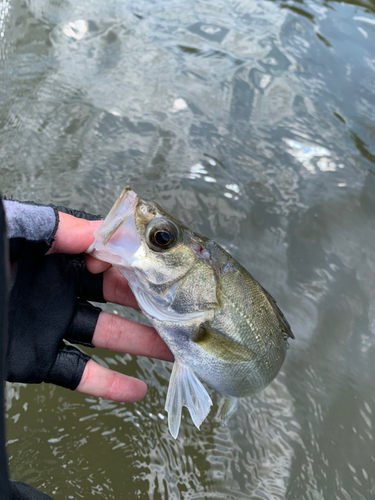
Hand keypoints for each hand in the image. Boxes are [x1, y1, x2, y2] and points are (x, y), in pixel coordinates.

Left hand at [9, 211, 172, 402]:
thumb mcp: (6, 229)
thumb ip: (50, 225)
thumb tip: (98, 231)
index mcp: (53, 254)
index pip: (107, 255)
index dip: (136, 260)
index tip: (162, 267)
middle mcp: (59, 288)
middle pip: (118, 296)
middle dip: (152, 301)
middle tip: (186, 308)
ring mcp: (51, 324)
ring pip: (108, 334)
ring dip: (144, 343)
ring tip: (179, 349)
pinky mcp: (37, 359)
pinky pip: (79, 374)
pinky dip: (109, 384)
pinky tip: (138, 390)